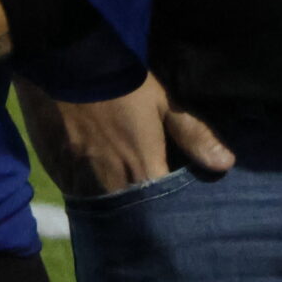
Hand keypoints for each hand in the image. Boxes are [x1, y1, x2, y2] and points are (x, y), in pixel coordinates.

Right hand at [17, 73, 234, 196]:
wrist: (65, 66)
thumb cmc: (122, 83)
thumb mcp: (164, 102)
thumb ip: (192, 135)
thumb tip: (225, 164)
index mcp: (140, 168)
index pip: (160, 209)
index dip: (171, 214)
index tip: (180, 214)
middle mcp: (108, 184)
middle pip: (129, 214)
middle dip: (143, 216)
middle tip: (155, 214)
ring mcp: (78, 181)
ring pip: (101, 209)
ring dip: (115, 208)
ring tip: (129, 201)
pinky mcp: (55, 174)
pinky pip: (77, 196)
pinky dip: (90, 195)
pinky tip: (100, 186)